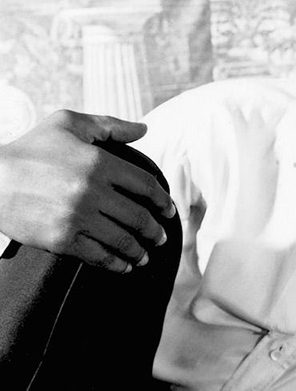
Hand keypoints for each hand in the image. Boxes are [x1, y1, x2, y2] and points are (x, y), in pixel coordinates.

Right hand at [0, 110, 175, 272]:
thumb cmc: (31, 148)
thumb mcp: (68, 124)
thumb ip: (110, 125)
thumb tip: (144, 129)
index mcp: (99, 162)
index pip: (146, 185)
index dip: (163, 201)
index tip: (169, 211)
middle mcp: (92, 191)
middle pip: (139, 216)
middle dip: (156, 231)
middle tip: (161, 238)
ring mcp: (77, 217)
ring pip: (122, 239)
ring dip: (140, 250)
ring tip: (145, 255)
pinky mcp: (60, 238)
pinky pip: (98, 256)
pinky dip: (116, 264)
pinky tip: (124, 266)